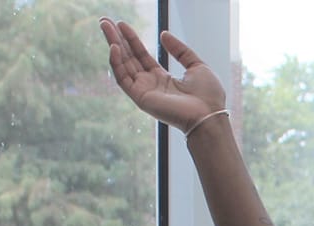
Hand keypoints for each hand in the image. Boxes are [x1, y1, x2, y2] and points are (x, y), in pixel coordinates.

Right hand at [100, 20, 226, 133]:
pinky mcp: (140, 98)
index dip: (132, 40)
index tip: (122, 24)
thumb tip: (163, 34)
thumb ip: (180, 50)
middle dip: (116, 39)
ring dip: (113, 44)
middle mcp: (151, 85)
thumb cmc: (208, 96)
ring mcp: (144, 91)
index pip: (142, 56)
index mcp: (163, 79)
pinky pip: (123, 79)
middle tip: (104, 21)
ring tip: (105, 25)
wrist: (209, 115)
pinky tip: (115, 47)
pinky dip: (116, 63)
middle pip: (129, 58)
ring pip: (123, 64)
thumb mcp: (197, 65)